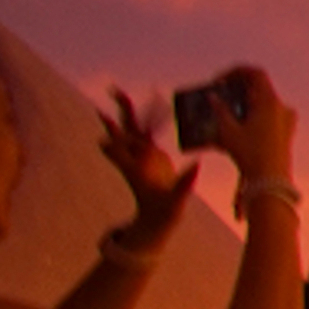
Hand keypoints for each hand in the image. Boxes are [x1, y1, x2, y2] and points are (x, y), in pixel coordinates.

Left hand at [97, 93, 190, 230]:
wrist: (156, 216)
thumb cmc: (163, 211)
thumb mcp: (174, 201)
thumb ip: (185, 183)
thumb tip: (197, 163)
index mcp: (135, 170)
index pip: (124, 151)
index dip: (130, 144)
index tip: (135, 141)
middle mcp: (133, 160)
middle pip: (121, 134)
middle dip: (117, 117)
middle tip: (111, 95)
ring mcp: (140, 155)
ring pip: (131, 129)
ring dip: (126, 112)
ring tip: (118, 92)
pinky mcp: (150, 154)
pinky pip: (145, 132)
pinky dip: (145, 118)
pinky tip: (150, 105)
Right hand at [216, 66, 297, 183]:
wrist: (270, 181)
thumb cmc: (249, 154)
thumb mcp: (228, 131)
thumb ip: (220, 111)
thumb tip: (213, 98)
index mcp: (271, 102)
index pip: (256, 74)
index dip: (236, 72)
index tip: (219, 80)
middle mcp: (282, 108)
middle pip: (259, 89)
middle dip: (237, 90)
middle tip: (218, 95)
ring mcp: (287, 121)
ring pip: (262, 104)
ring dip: (242, 105)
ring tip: (223, 113)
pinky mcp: (286, 133)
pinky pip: (267, 118)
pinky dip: (251, 117)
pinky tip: (234, 128)